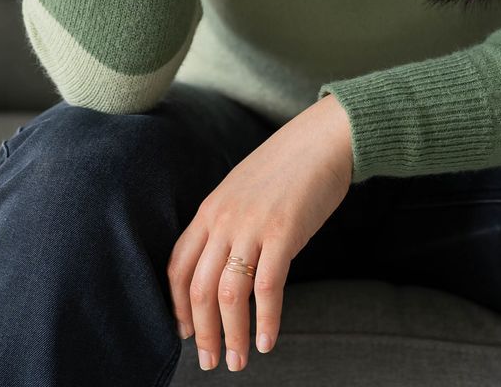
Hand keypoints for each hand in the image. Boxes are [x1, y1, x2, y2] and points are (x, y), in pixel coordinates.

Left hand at [168, 93, 354, 370]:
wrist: (323, 138)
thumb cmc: (288, 167)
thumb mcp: (243, 191)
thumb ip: (228, 223)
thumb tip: (224, 263)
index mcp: (209, 210)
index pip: (178, 267)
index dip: (178, 306)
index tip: (184, 332)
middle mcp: (223, 220)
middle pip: (198, 289)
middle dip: (201, 332)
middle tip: (209, 362)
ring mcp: (252, 226)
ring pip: (228, 294)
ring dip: (231, 335)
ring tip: (237, 361)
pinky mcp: (283, 233)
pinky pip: (267, 288)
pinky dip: (264, 321)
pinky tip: (266, 342)